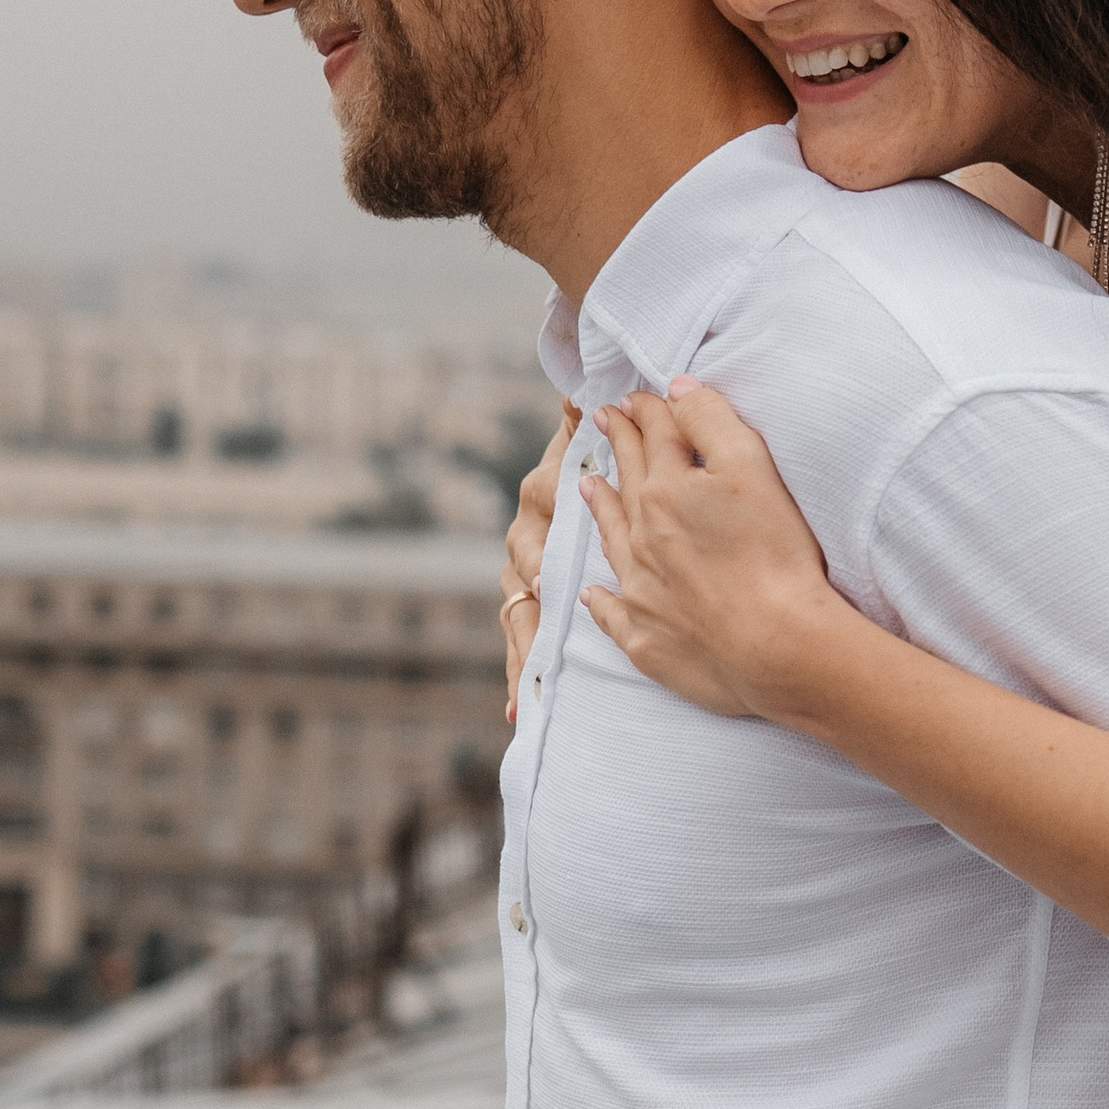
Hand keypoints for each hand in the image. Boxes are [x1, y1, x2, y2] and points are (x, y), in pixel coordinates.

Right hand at [502, 407, 576, 721]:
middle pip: (522, 584)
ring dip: (520, 658)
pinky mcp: (532, 605)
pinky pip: (522, 643)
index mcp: (541, 503)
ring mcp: (523, 576)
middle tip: (540, 661)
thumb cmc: (591, 450)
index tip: (545, 583)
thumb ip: (579, 420)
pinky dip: (518, 676)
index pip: (535, 532)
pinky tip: (516, 713)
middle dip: (530, 622)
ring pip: (518, 620)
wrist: (583, 466)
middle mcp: (525, 539)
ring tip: (521, 699)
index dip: (539, 558)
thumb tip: (577, 394)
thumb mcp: (585, 433)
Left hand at [577, 381, 847, 724]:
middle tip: (602, 420)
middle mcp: (642, 536)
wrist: (776, 646)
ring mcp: (640, 590)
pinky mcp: (646, 639)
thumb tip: (675, 388)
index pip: (654, 436)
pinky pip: (612, 614)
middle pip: (627, 480)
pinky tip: (592, 593)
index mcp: (666, 490)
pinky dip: (600, 600)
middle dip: (617, 444)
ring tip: (588, 487)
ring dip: (600, 509)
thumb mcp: (751, 465)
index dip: (645, 409)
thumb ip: (710, 420)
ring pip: (612, 539)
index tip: (632, 396)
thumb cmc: (774, 553)